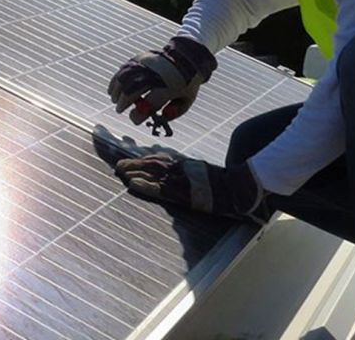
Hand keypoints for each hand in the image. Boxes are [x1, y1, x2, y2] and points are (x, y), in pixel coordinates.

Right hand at [108, 37, 215, 126]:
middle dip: (124, 103)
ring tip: (115, 100)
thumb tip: (155, 119)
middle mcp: (157, 74)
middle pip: (133, 89)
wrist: (187, 56)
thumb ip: (173, 113)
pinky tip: (111, 89)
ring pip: (125, 78)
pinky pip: (124, 69)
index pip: (150, 103)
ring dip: (117, 91)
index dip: (139, 114)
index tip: (135, 119)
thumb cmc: (187, 83)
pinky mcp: (141, 58)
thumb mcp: (187, 101)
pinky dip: (115, 80)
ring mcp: (148, 64)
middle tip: (120, 110)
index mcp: (171, 87)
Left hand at [115, 149, 265, 222]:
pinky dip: (145, 186)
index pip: (158, 158)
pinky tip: (133, 184)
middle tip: (118, 165)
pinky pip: (160, 190)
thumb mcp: (200, 169)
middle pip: (151, 164)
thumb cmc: (219, 181)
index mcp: (183, 164)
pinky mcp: (183, 194)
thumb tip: (170, 164)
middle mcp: (179, 169)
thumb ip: (185, 167)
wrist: (236, 188)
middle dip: (133, 164)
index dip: (141, 159)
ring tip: (121, 172)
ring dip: (135, 172)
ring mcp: (180, 181)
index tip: (128, 159)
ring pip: (152, 174)